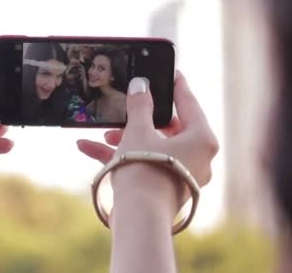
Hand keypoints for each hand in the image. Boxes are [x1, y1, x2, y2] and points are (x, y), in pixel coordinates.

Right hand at [77, 72, 217, 215]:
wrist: (138, 218)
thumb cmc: (145, 170)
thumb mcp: (138, 131)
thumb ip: (139, 105)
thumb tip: (140, 85)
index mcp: (202, 138)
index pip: (189, 103)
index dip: (176, 86)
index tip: (171, 73)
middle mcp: (199, 157)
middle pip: (168, 128)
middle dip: (139, 120)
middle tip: (124, 110)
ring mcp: (182, 175)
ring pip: (153, 147)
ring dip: (125, 139)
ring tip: (103, 135)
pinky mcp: (165, 188)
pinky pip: (146, 164)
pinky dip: (123, 157)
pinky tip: (89, 149)